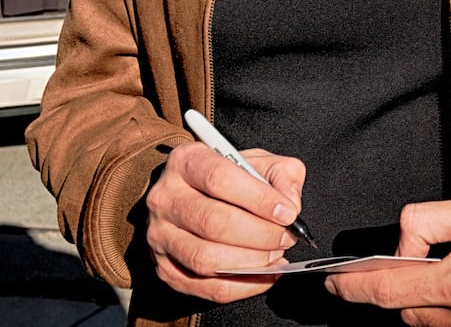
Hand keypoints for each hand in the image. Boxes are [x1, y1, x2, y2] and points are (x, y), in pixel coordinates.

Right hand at [143, 140, 305, 302]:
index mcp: (186, 161)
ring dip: (251, 262)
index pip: (220, 179)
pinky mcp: (165, 269)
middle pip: (213, 222)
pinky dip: (243, 286)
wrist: (191, 196)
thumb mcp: (257, 162)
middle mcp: (165, 198)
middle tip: (286, 237)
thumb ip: (282, 175)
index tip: (287, 213)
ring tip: (276, 255)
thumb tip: (290, 205)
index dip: (258, 199)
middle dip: (260, 234)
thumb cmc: (228, 178)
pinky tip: (265, 274)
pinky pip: (206, 288)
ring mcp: (160, 236)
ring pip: (206, 259)